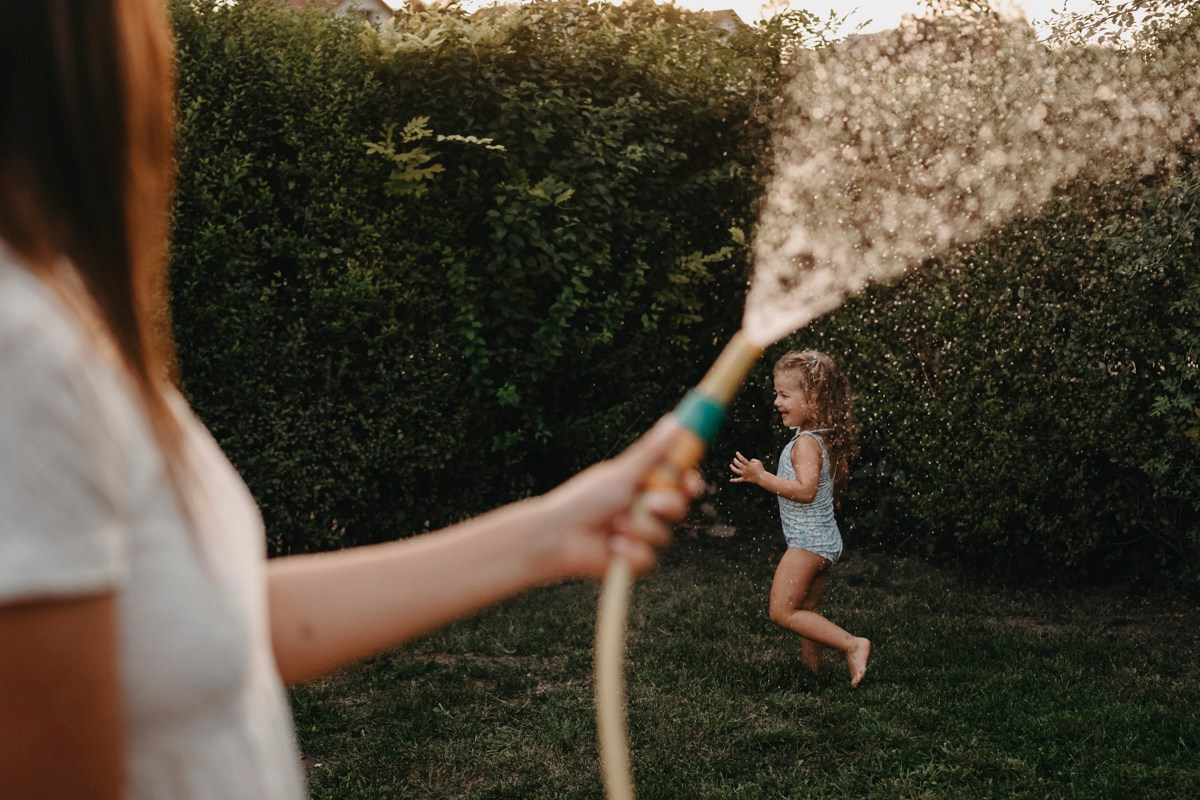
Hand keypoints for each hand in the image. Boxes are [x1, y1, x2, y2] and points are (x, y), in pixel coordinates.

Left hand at [538, 417, 702, 579]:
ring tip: (612, 525)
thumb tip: (675, 423)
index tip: (691, 482)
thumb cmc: (583, 500)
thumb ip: (651, 453)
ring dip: (639, 528)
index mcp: (641, 486)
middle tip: (651, 503)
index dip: (689, 483)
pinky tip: (611, 546)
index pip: (677, 482)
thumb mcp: (621, 473)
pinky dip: (631, 551)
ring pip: (664, 535)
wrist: (559, 536)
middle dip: (667, 506)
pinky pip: (649, 559)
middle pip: (678, 508)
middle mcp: (643, 510)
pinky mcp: (633, 561)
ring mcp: (639, 536)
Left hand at [728, 451, 764, 484]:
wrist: (762, 477)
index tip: (736, 453)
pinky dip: (734, 480)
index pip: (742, 459)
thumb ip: (753, 460)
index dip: (739, 455)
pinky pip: (738, 480)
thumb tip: (749, 461)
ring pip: (736, 471)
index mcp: (748, 465)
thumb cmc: (760, 469)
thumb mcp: (758, 461)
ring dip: (732, 468)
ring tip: (730, 465)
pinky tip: (730, 480)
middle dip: (735, 461)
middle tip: (734, 459)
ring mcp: (744, 474)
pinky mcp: (744, 479)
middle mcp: (745, 469)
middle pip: (738, 464)